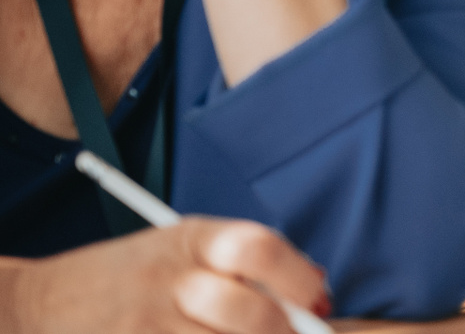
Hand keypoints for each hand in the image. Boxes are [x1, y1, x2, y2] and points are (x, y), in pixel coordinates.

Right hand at [1, 218, 326, 333]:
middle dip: (283, 333)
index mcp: (192, 238)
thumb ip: (247, 263)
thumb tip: (319, 291)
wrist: (46, 301)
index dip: (298, 278)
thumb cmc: (135, 274)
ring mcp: (149, 325)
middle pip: (249, 314)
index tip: (320, 299)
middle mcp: (171, 280)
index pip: (258, 249)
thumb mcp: (185, 246)